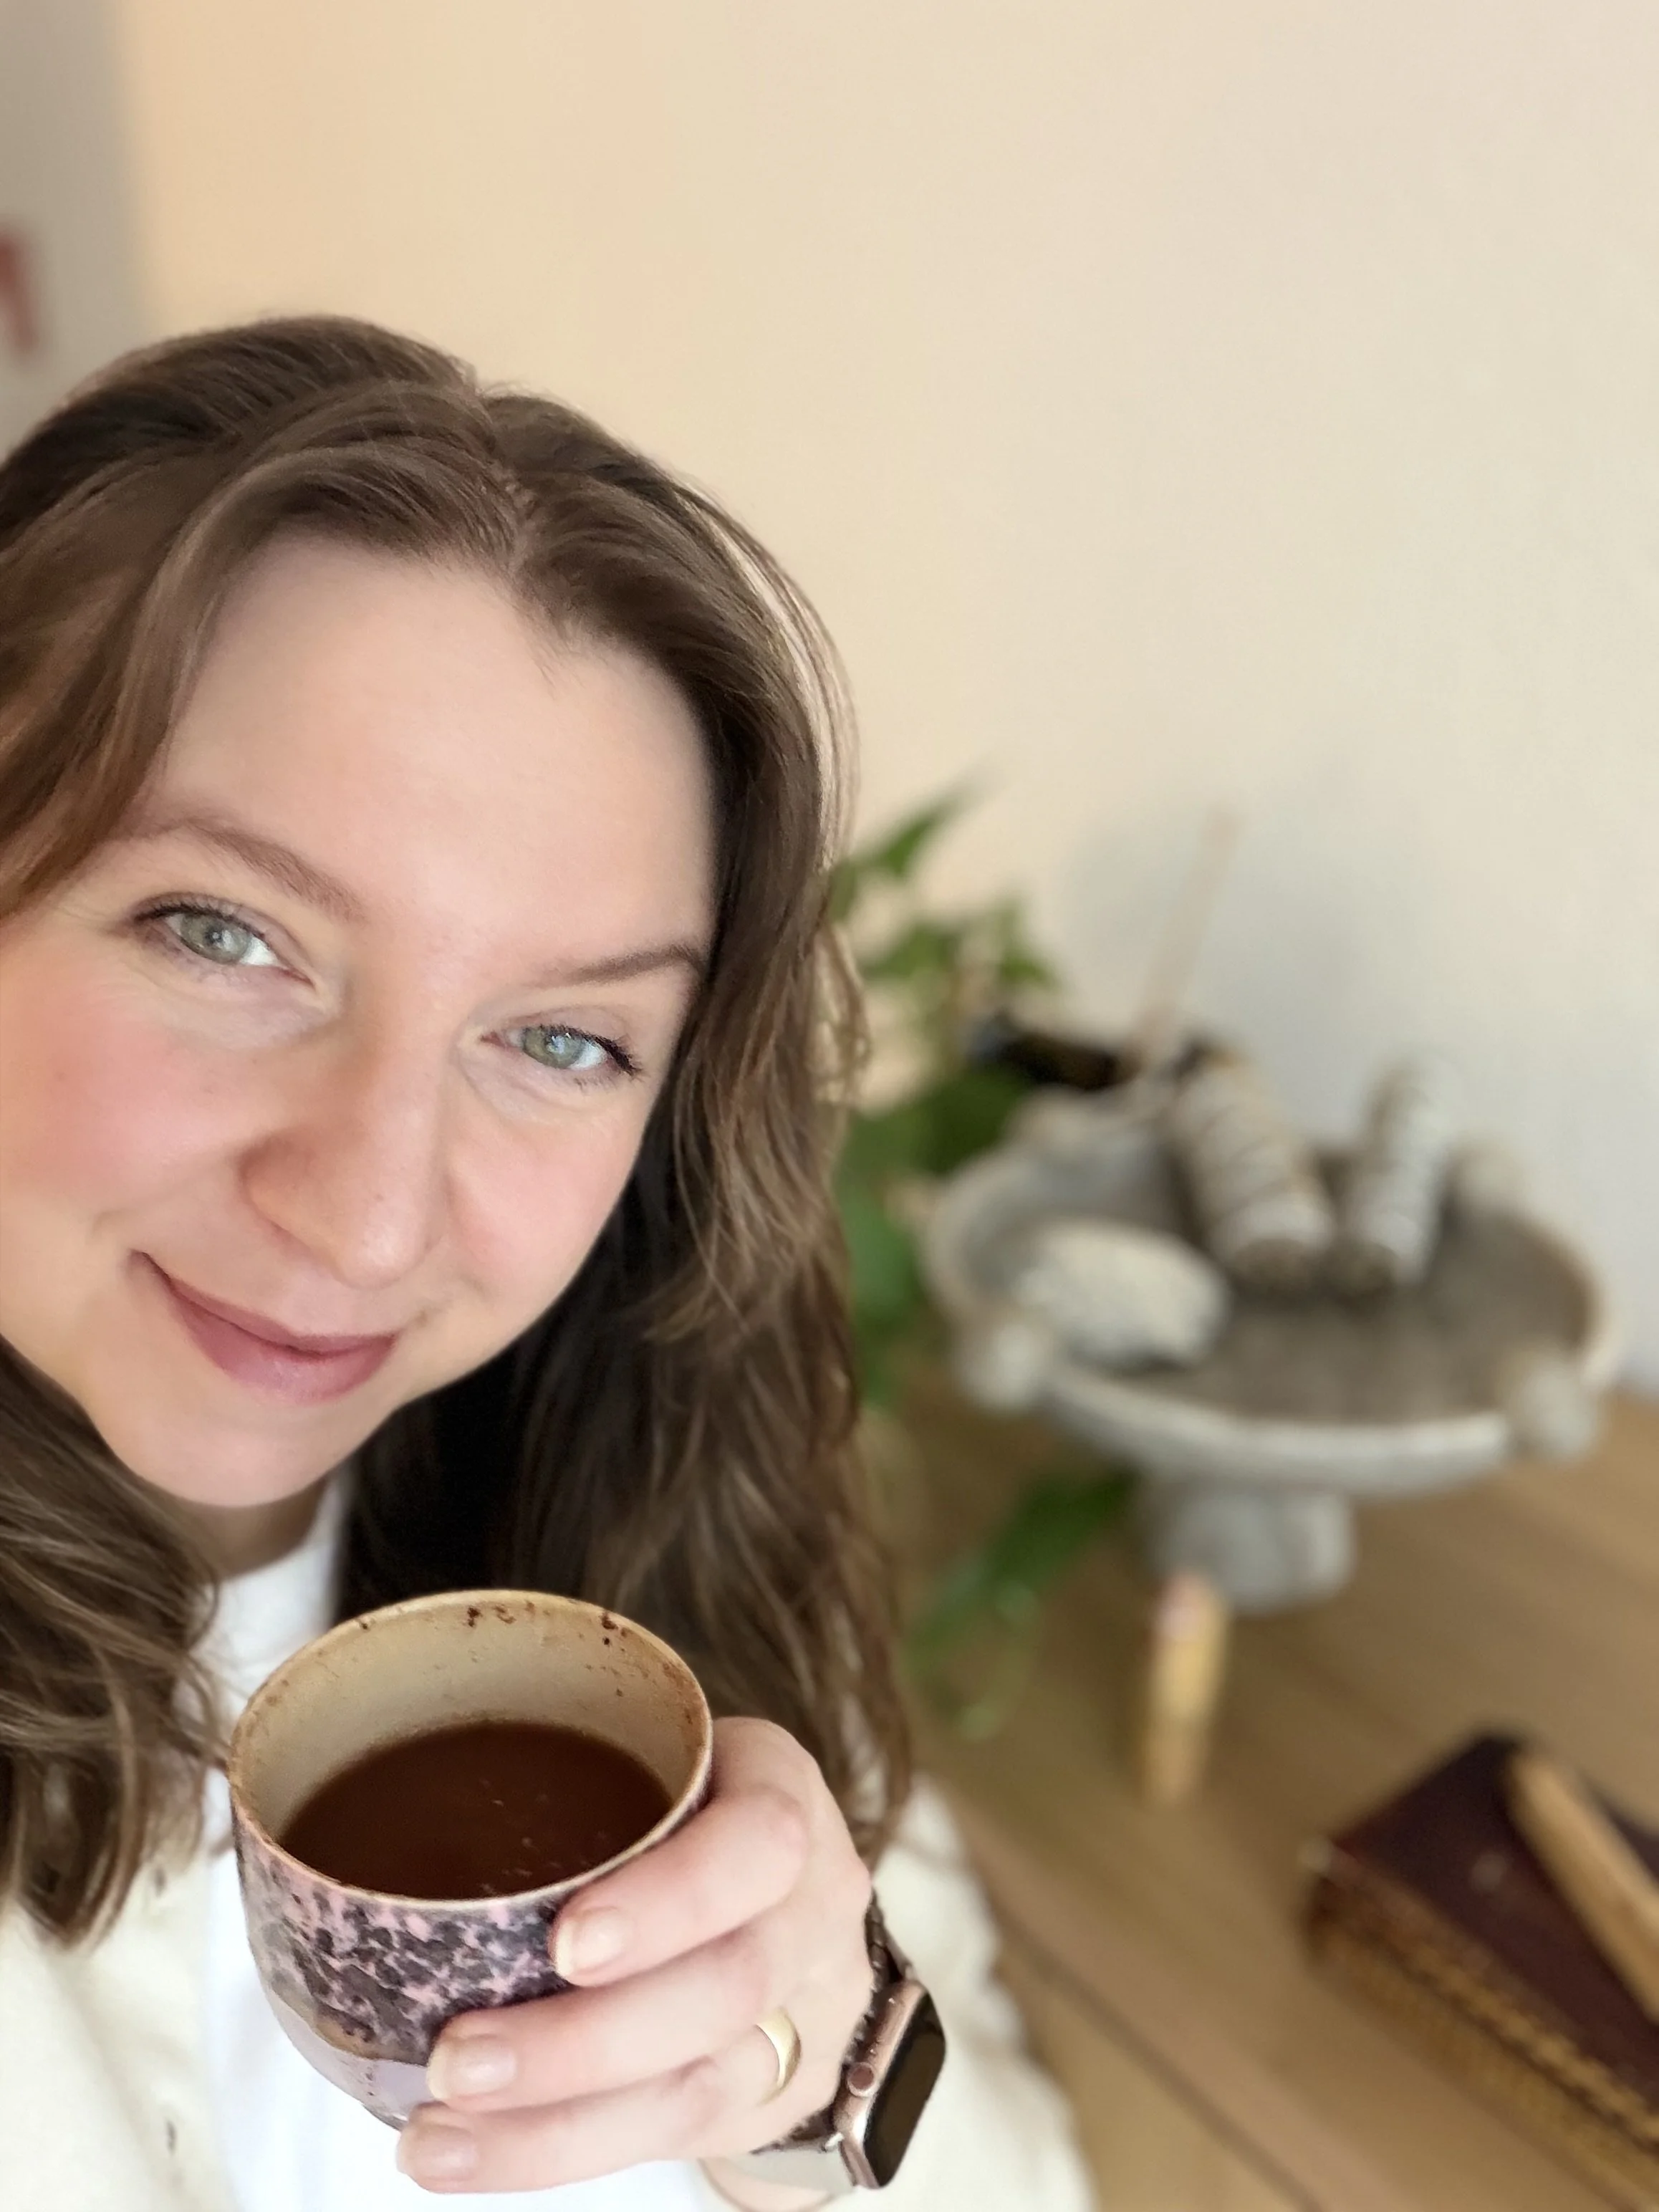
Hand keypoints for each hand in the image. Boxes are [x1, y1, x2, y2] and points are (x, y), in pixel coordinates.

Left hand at [395, 1716, 875, 2193]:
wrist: (797, 1909)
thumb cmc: (684, 1812)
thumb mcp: (659, 1757)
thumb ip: (563, 1769)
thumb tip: (351, 1796)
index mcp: (780, 1795)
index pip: (760, 1845)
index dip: (671, 1900)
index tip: (565, 1943)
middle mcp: (807, 1908)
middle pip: (724, 1987)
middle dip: (585, 2040)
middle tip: (458, 2058)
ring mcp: (797, 2012)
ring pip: (694, 2085)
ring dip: (554, 2123)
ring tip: (434, 2130)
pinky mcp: (761, 2097)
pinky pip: (666, 2138)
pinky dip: (557, 2153)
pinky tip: (466, 2155)